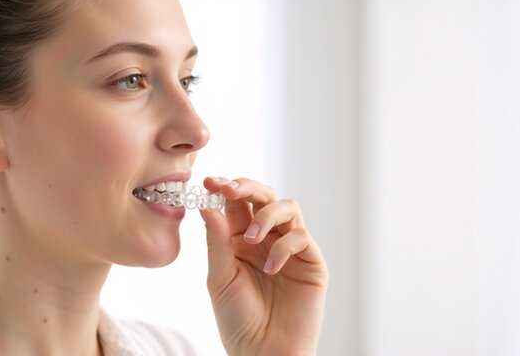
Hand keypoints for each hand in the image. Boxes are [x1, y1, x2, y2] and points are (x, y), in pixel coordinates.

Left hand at [199, 177, 328, 355]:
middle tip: (230, 190)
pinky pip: (301, 237)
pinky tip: (270, 268)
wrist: (264, 352)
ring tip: (250, 239)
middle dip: (247, 187)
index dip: (225, 187)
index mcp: (240, 240)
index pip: (236, 203)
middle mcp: (266, 238)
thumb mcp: (220, 277)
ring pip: (287, 207)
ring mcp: (290, 248)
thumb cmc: (238, 320)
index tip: (209, 182)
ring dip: (267, 214)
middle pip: (264, 196)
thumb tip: (208, 204)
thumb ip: (217, 240)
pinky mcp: (311, 262)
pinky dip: (284, 246)